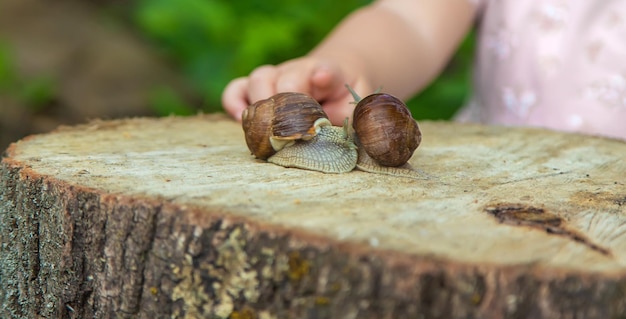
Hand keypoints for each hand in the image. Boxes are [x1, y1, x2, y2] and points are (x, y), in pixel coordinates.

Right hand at [221, 57, 372, 124]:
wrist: (332, 80)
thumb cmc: (342, 100)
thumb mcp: (352, 110)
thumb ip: (343, 121)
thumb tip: (328, 139)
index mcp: (328, 74)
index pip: (326, 70)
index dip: (323, 75)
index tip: (322, 78)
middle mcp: (297, 71)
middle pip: (283, 78)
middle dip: (283, 103)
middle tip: (288, 129)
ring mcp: (275, 76)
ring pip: (258, 79)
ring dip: (259, 105)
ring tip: (265, 130)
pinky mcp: (256, 87)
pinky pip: (236, 89)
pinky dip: (234, 103)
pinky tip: (242, 122)